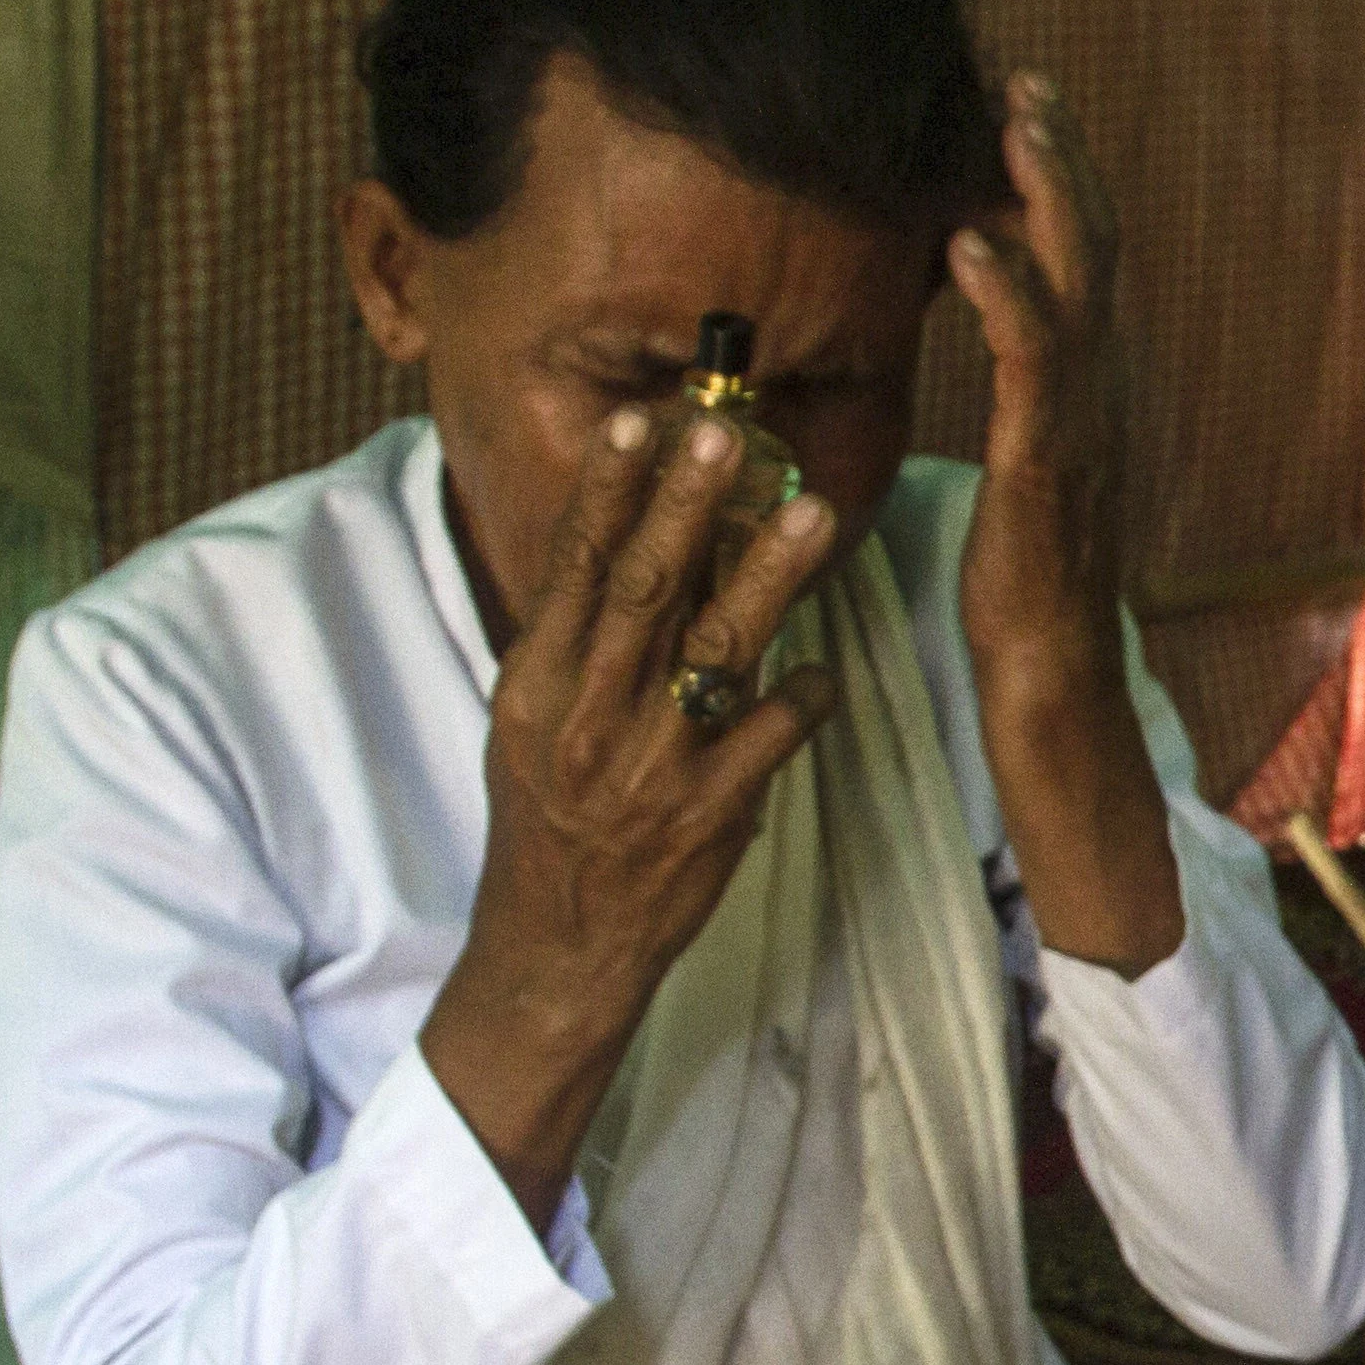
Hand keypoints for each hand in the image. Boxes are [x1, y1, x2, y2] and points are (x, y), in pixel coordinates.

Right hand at [424, 405, 847, 1220]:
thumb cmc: (552, 817)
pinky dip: (802, 697)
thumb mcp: (536, 722)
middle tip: (725, 432)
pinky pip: (768, 739)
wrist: (557, 944)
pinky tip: (828, 667)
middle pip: (645, 589)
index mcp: (539, 682)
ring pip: (715, 651)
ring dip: (768, 576)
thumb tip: (629, 536)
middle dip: (687, 504)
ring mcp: (651, 765)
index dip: (610, 492)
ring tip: (812, 512)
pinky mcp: (708, 815)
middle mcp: (590, 715)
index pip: (576, 567)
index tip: (640, 421)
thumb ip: (580, 639)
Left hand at [949, 71, 1131, 712]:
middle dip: (1062, 158)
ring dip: (1046, 195)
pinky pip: (1031, 363)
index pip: (1086, 258)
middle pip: (1095, 246)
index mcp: (1092, 384)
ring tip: (1014, 124)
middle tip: (1026, 82)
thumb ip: (1026, 394)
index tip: (1028, 105)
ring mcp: (1081, 421)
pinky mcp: (1045, 462)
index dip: (1063, 179)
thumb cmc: (1025, 579)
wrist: (1054, 671)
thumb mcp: (1027, 463)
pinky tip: (968, 244)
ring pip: (1076, 283)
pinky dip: (1005, 295)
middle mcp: (1100, 388)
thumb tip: (999, 339)